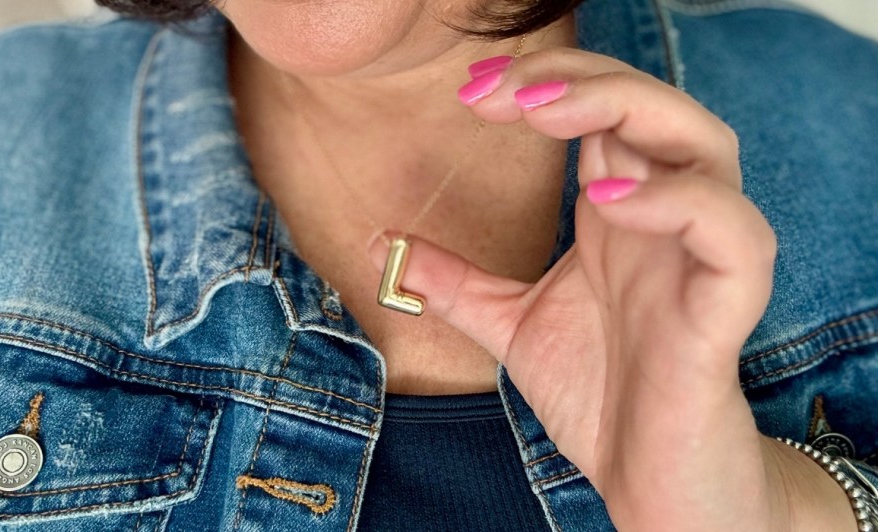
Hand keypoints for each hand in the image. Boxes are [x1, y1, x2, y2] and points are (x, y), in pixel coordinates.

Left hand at [368, 49, 851, 529]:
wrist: (648, 478)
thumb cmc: (599, 394)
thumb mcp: (512, 326)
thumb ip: (455, 282)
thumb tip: (380, 247)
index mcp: (620, 213)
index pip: (600, 113)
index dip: (544, 84)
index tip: (473, 93)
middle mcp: (664, 219)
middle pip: (651, 105)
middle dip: (577, 78)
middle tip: (499, 89)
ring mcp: (701, 257)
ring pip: (705, 145)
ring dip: (627, 110)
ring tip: (545, 114)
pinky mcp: (727, 306)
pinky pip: (732, 231)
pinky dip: (678, 202)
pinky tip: (604, 201)